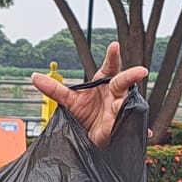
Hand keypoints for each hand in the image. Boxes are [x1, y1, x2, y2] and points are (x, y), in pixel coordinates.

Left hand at [32, 41, 149, 146]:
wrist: (89, 135)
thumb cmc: (84, 113)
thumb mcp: (69, 100)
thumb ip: (53, 89)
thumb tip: (34, 77)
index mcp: (104, 83)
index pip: (109, 67)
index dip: (112, 57)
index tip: (114, 46)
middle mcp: (115, 93)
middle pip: (124, 82)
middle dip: (131, 75)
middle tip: (141, 71)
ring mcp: (121, 109)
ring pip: (129, 103)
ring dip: (129, 104)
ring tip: (127, 105)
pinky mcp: (123, 125)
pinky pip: (134, 126)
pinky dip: (141, 129)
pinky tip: (147, 133)